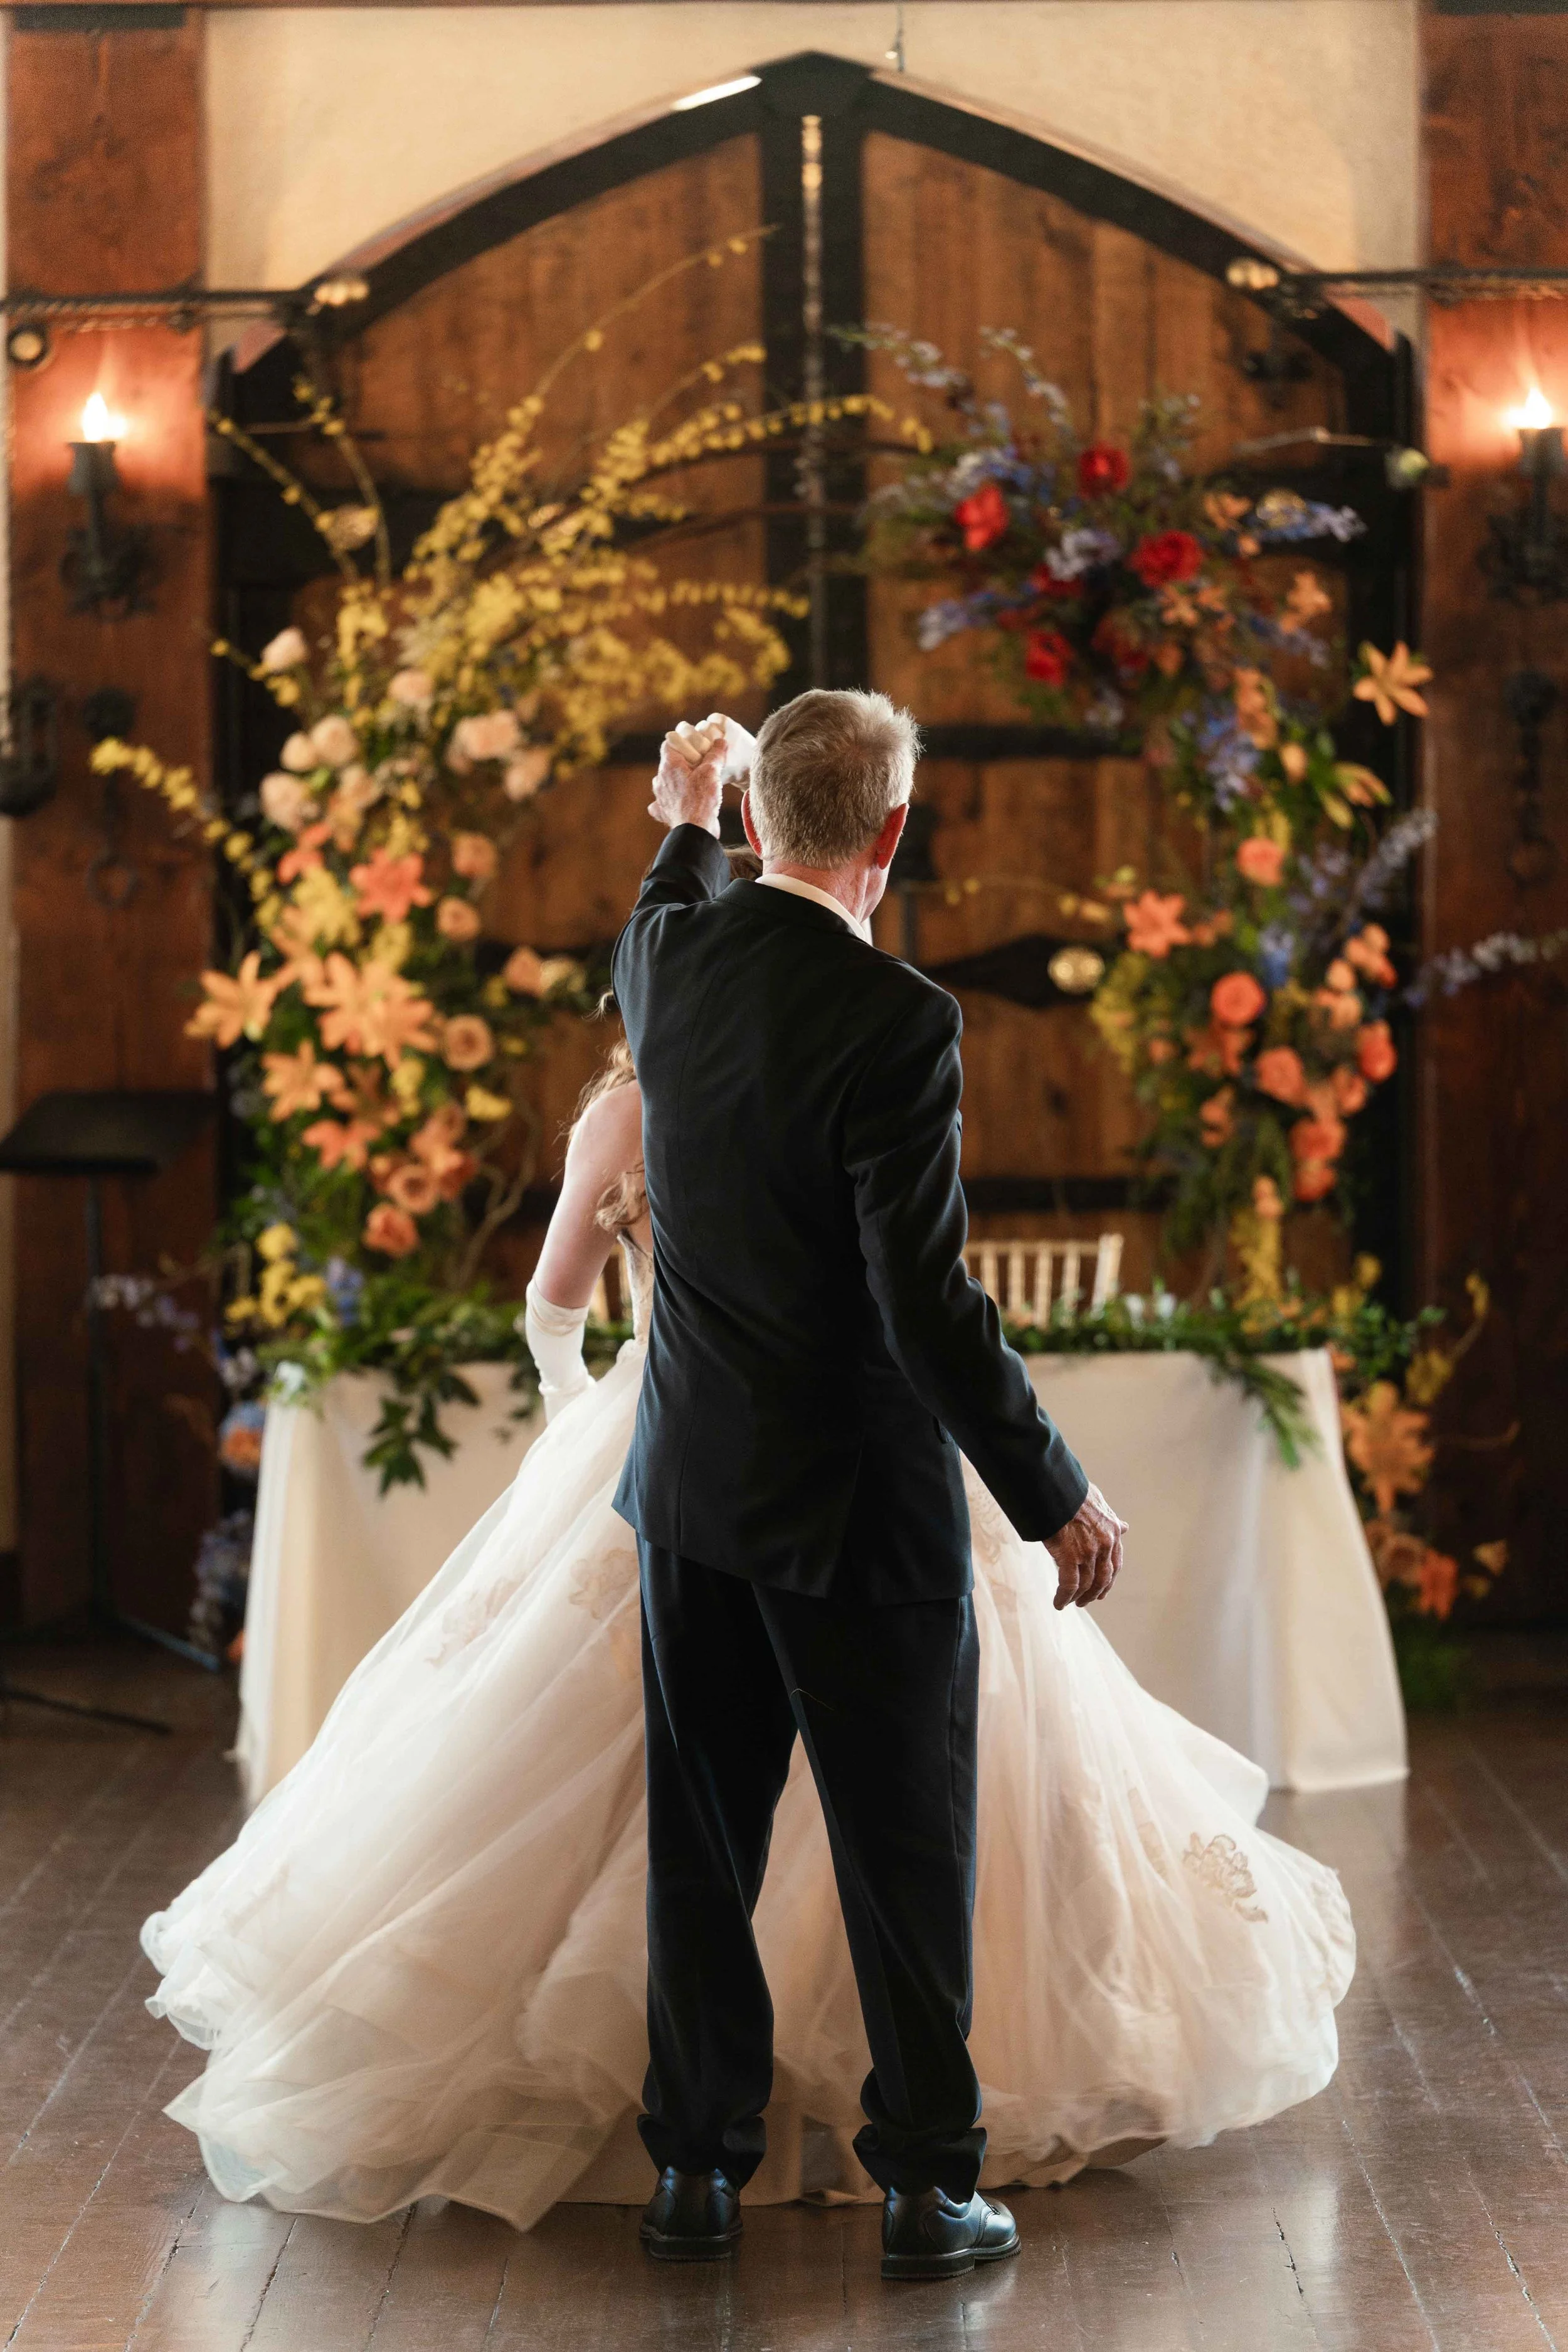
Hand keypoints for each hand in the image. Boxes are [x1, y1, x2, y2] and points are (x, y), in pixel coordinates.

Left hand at [648, 716, 727, 836]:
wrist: (695, 831)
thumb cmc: (701, 800)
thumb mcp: (711, 772)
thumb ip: (715, 755)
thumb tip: (721, 741)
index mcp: (669, 766)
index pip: (669, 744)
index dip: (681, 741)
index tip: (693, 744)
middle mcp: (660, 780)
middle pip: (668, 764)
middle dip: (682, 762)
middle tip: (699, 763)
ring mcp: (660, 797)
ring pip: (665, 782)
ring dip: (676, 781)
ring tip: (691, 783)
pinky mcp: (664, 812)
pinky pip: (662, 803)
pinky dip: (669, 800)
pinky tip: (676, 801)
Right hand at [1043, 1480, 1125, 1609]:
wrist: (1055, 1488)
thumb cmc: (1073, 1493)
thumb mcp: (1099, 1503)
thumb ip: (1111, 1519)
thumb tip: (1124, 1526)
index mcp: (1113, 1532)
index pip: (1115, 1564)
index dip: (1108, 1580)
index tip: (1102, 1590)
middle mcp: (1105, 1544)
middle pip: (1103, 1578)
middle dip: (1095, 1592)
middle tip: (1085, 1601)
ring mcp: (1088, 1551)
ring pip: (1086, 1584)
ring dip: (1078, 1597)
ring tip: (1070, 1603)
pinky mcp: (1070, 1556)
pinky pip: (1069, 1584)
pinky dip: (1064, 1596)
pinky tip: (1058, 1603)